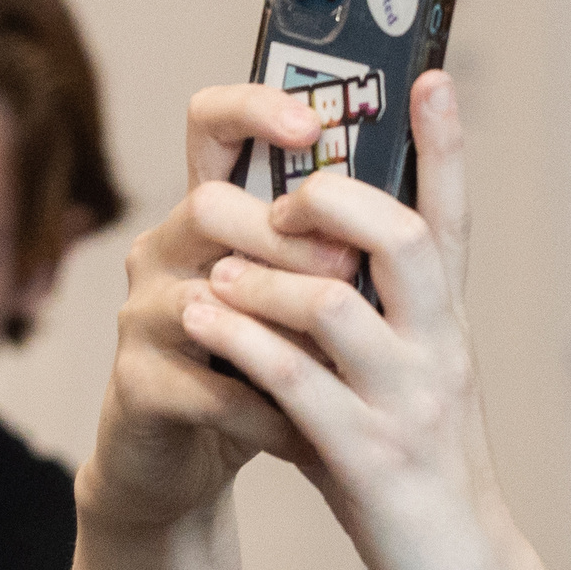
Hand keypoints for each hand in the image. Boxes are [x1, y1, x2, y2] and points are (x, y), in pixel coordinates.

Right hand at [80, 82, 357, 530]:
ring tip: (339, 355)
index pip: (212, 127)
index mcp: (221, 216)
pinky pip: (210, 388)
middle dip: (288, 239)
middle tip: (348, 268)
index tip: (311, 122)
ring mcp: (143, 316)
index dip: (252, 109)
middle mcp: (169, 251)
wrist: (202, 460)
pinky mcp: (139, 388)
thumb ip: (358, 245)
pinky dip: (269, 411)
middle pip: (211, 206)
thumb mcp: (322, 296)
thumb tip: (432, 176)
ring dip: (282, 324)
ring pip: (204, 295)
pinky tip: (307, 429)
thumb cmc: (276, 366)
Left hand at [175, 73, 570, 569]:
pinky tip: (206, 322)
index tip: (429, 75)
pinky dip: (247, 347)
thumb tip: (294, 259)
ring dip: (265, 278)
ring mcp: (410, 407)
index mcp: (450, 330)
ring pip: (338, 306)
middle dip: (332, 200)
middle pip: (406, 241)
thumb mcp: (400, 388)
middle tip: (277, 195)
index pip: (454, 220)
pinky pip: (302, 387)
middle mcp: (442, 354)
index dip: (445, 147)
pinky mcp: (371, 463)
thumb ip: (362, 324)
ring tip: (213, 269)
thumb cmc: (419, 481)